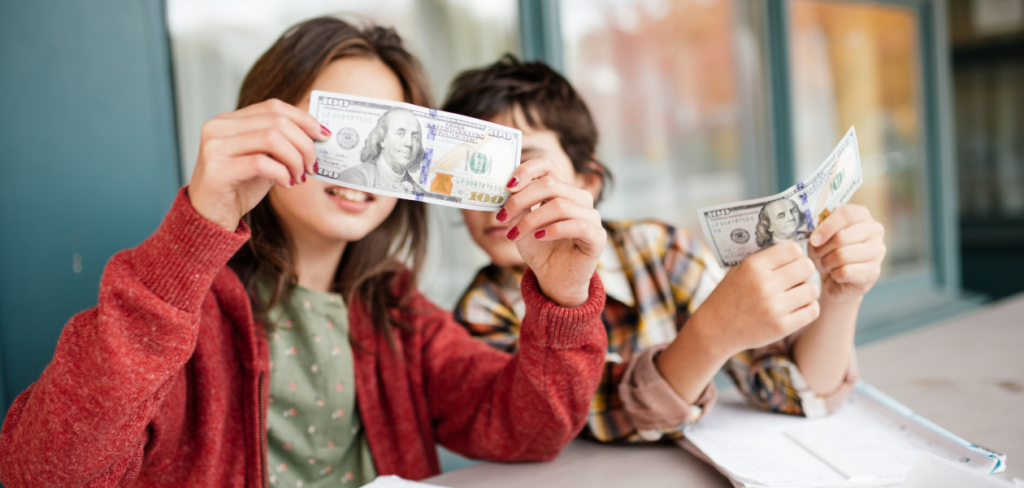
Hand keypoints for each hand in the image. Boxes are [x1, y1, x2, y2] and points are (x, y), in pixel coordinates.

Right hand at [187, 99, 327, 230]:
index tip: (323, 135)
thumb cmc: (238, 188)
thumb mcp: (263, 159)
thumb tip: (317, 135)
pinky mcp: (217, 170)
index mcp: (229, 120)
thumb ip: (280, 144)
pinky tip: (286, 184)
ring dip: (295, 159)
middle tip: (312, 165)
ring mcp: (215, 147)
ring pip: (271, 138)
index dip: (303, 119)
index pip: (273, 107)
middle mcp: (218, 127)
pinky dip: (282, 173)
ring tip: (299, 176)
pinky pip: (261, 163)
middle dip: (304, 143)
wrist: (209, 217)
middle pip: (276, 121)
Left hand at [499, 156, 605, 307]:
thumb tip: (506, 189)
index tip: (507, 186)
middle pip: (549, 185)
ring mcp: (591, 216)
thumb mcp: (521, 224)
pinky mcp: (598, 236)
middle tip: (502, 217)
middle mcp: (579, 198)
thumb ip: (517, 205)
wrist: (553, 279)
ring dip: (531, 220)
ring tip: (515, 234)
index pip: (546, 165)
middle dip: (521, 200)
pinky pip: (577, 225)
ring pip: (560, 205)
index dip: (526, 170)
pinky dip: (554, 230)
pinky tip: (539, 237)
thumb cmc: (539, 249)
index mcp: (560, 190)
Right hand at [689, 242, 819, 356]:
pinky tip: (796, 307)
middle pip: (807, 267)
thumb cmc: (729, 296)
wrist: (715, 329)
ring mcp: (774, 308)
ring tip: (795, 294)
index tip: (790, 262)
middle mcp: (764, 285)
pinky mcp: (781, 327)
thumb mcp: (740, 270)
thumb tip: (797, 251)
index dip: (795, 254)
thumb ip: (766, 260)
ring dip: (806, 291)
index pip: (793, 249)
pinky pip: (812, 311)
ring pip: (813, 289)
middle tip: (795, 277)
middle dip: (803, 271)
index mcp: (753, 267)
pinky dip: (808, 308)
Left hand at [808, 204, 885, 302]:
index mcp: (861, 214)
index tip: (813, 240)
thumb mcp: (819, 235)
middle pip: (842, 237)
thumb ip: (818, 227)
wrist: (835, 278)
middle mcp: (875, 230)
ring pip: (842, 255)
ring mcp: (878, 251)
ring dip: (827, 262)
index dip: (826, 227)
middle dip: (823, 248)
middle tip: (818, 254)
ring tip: (826, 264)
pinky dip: (835, 274)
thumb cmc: (827, 251)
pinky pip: (846, 272)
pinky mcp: (874, 271)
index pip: (846, 214)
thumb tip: (815, 236)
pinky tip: (836, 274)